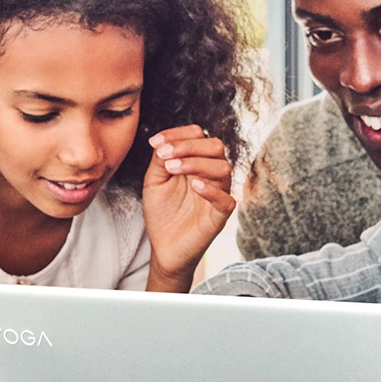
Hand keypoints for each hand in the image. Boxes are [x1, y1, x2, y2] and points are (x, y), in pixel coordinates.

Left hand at [142, 124, 234, 291]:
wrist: (163, 247)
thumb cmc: (161, 212)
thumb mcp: (154, 180)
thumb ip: (160, 159)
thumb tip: (163, 141)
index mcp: (197, 162)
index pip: (198, 135)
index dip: (178, 134)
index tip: (155, 142)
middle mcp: (211, 174)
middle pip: (215, 146)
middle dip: (188, 145)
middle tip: (164, 155)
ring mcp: (218, 194)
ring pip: (222, 168)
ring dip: (195, 163)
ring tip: (171, 169)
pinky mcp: (219, 216)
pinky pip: (226, 200)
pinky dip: (211, 190)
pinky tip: (194, 186)